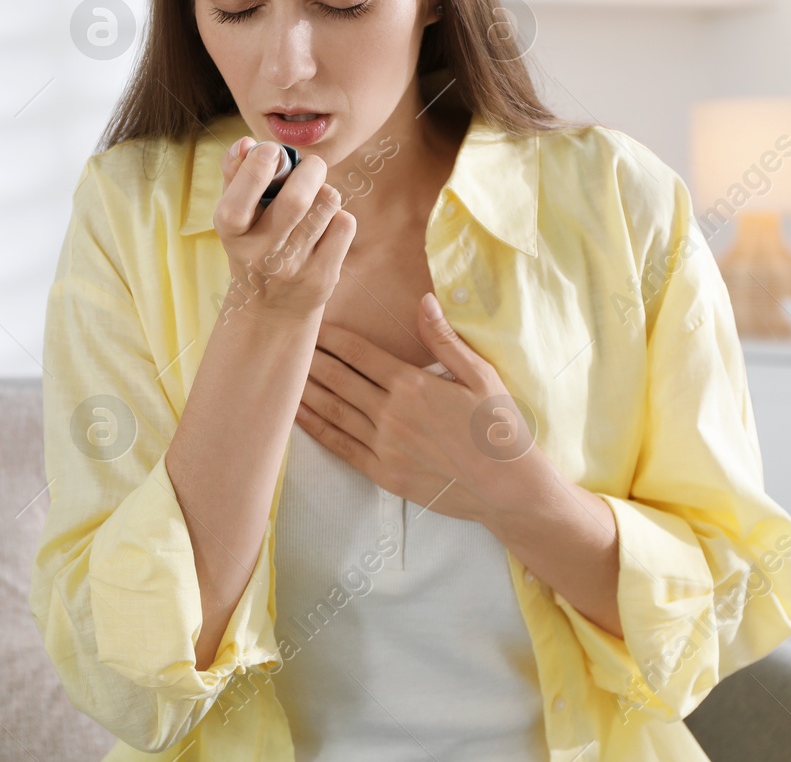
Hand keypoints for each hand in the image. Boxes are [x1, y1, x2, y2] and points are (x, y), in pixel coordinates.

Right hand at [214, 136, 354, 321]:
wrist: (271, 308)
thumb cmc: (252, 243)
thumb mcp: (235, 214)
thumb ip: (234, 173)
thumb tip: (246, 142)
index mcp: (232, 234)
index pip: (237, 203)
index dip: (256, 169)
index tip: (270, 151)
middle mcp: (261, 255)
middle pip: (296, 200)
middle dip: (310, 169)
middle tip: (311, 166)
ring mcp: (294, 268)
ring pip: (327, 205)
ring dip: (325, 190)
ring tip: (316, 198)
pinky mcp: (324, 276)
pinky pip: (344, 224)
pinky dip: (338, 214)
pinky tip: (325, 224)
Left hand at [295, 292, 536, 522]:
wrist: (508, 488)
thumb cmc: (498, 428)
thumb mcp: (480, 375)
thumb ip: (445, 339)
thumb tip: (423, 301)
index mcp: (412, 385)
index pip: (359, 353)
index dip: (332, 337)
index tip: (312, 324)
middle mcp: (391, 413)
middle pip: (338, 378)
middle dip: (311, 358)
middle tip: (286, 343)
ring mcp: (384, 446)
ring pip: (333, 410)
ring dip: (306, 389)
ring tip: (282, 373)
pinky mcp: (383, 474)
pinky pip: (339, 446)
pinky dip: (314, 428)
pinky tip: (296, 414)